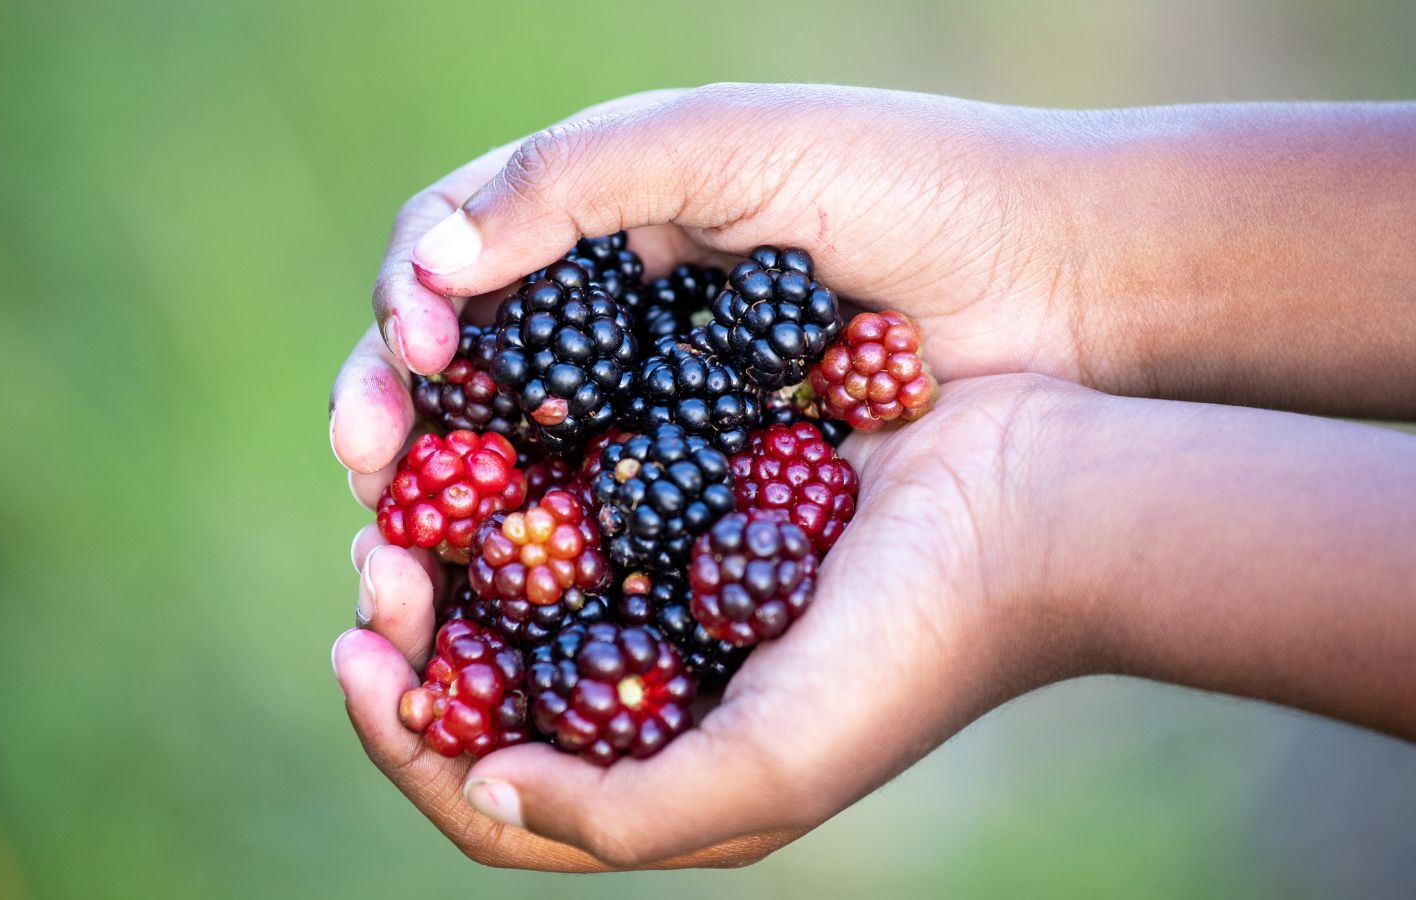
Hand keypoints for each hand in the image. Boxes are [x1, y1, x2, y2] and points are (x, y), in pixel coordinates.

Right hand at [331, 83, 1104, 495]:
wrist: (1060, 281)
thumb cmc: (903, 185)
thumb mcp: (728, 144)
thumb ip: (573, 181)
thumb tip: (425, 267)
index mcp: (598, 214)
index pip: (448, 253)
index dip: (403, 307)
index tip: (408, 360)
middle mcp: (609, 313)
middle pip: (461, 370)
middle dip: (397, 420)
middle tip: (369, 475)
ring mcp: (656, 403)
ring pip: (517, 455)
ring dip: (449, 505)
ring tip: (407, 556)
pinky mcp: (707, 484)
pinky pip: (603, 519)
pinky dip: (547, 553)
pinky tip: (512, 589)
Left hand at [332, 375, 1090, 868]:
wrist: (1030, 511)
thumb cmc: (913, 653)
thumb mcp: (772, 772)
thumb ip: (628, 811)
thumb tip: (485, 784)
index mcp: (663, 773)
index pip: (489, 794)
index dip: (406, 743)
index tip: (360, 655)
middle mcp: (655, 690)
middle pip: (488, 685)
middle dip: (412, 633)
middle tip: (376, 558)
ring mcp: (672, 591)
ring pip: (517, 584)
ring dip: (448, 545)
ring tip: (400, 494)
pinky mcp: (693, 502)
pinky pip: (578, 495)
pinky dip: (518, 474)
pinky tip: (484, 426)